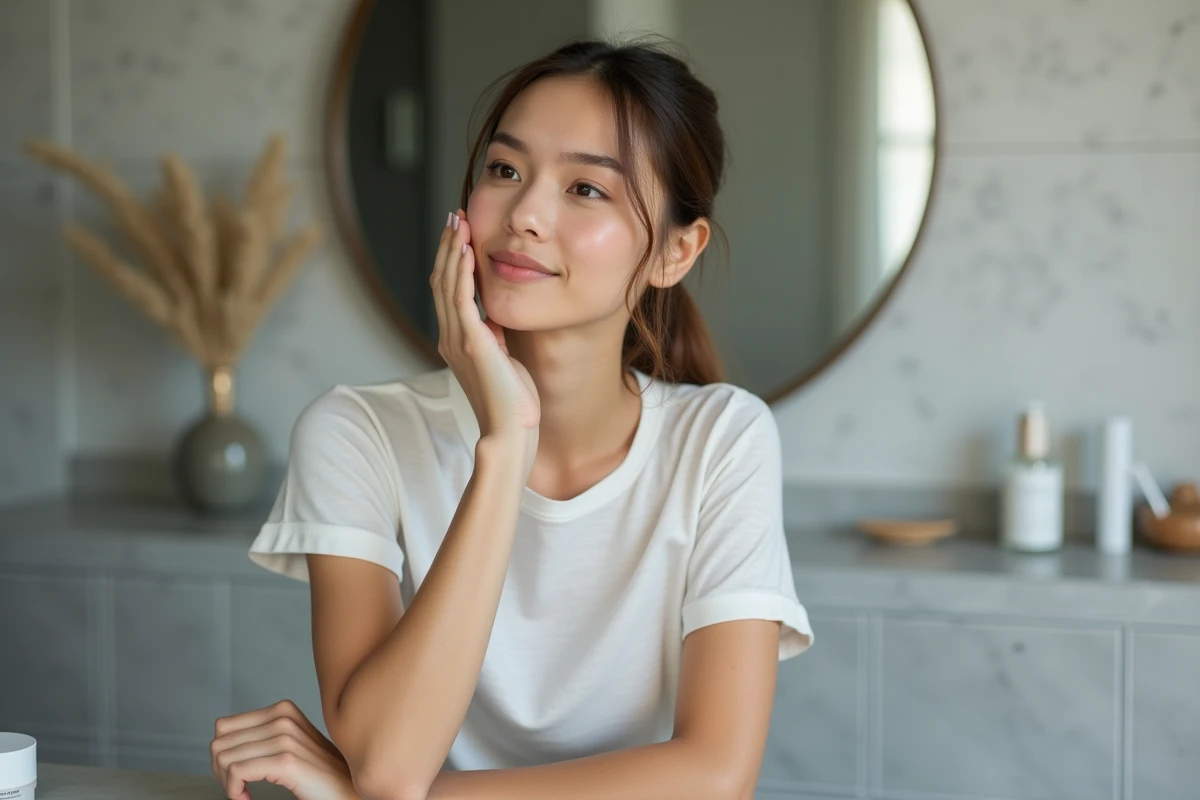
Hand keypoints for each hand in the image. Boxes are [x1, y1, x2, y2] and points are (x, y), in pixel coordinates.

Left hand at [211, 699, 356, 799]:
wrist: (348, 790)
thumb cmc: (319, 774)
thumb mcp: (288, 745)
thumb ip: (262, 736)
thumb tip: (220, 744)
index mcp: (282, 710)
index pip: (223, 726)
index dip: (223, 754)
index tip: (238, 774)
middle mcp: (283, 718)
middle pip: (219, 743)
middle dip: (221, 771)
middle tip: (239, 786)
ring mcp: (286, 738)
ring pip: (224, 758)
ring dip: (227, 783)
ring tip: (244, 793)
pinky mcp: (287, 761)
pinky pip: (236, 772)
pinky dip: (234, 791)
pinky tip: (247, 798)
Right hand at [432, 210, 539, 471]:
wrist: (510, 432)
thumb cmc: (513, 404)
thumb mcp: (503, 361)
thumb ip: (495, 339)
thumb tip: (496, 321)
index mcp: (456, 341)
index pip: (448, 291)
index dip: (452, 260)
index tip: (461, 233)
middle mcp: (450, 337)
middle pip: (442, 280)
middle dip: (449, 246)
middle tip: (455, 216)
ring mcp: (458, 340)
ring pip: (448, 284)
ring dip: (453, 250)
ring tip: (459, 222)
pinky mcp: (472, 343)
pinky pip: (461, 300)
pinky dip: (463, 272)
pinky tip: (468, 250)